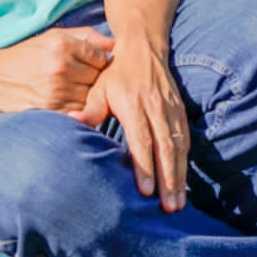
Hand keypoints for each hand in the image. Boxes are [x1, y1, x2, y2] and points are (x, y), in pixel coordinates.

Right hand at [0, 26, 114, 113]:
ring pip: (92, 96)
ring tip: (70, 89)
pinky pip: (80, 111)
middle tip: (80, 79)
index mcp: (62, 45)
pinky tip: (65, 101)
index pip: (102, 57)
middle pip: (99, 78)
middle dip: (94, 80)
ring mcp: (56, 90)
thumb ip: (87, 36)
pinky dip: (78, 108)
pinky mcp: (51, 110)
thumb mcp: (53, 37)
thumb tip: (115, 45)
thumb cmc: (26, 56)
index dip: (97, 63)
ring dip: (87, 95)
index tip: (88, 65)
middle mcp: (61, 67)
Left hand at [76, 38, 190, 212]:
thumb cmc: (116, 74)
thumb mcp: (99, 88)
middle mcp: (157, 109)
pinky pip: (185, 140)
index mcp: (135, 105)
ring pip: (179, 148)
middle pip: (165, 150)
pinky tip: (183, 182)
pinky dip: (184, 162)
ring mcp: (172, 111)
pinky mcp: (180, 112)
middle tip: (169, 208)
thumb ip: (89, 110)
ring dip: (180, 177)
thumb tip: (71, 124)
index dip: (146, 167)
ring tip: (178, 202)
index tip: (147, 191)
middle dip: (169, 180)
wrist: (144, 49)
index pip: (142, 141)